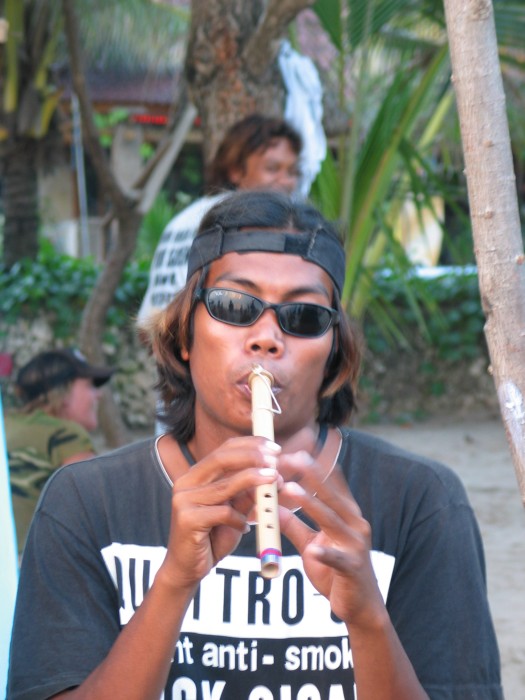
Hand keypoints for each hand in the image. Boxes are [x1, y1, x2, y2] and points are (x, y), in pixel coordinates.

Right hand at [160, 437, 281, 591]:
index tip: (273, 447)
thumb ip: (247, 494)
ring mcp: (183, 500)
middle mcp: (186, 483)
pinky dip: (240, 518)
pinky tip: (245, 528)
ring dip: (255, 480)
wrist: (186, 570)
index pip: (223, 450)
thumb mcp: (234, 512)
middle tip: (275, 458)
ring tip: (275, 479)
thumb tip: (272, 474)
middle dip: (252, 455)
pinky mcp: (187, 519)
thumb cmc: (212, 538)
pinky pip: (223, 513)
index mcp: (195, 476)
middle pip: (222, 459)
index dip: (250, 444)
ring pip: (226, 485)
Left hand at [280, 466, 385, 628]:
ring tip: (291, 490)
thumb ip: (294, 526)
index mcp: (347, 515)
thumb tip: (273, 507)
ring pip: (331, 520)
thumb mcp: (311, 544)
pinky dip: (325, 554)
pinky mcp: (353, 568)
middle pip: (330, 494)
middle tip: (290, 457)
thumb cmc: (336, 572)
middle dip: (310, 474)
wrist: (361, 608)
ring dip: (311, 504)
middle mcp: (355, 524)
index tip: (293, 450)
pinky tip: (313, 551)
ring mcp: (355, 545)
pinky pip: (338, 559)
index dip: (313, 466)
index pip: (330, 484)